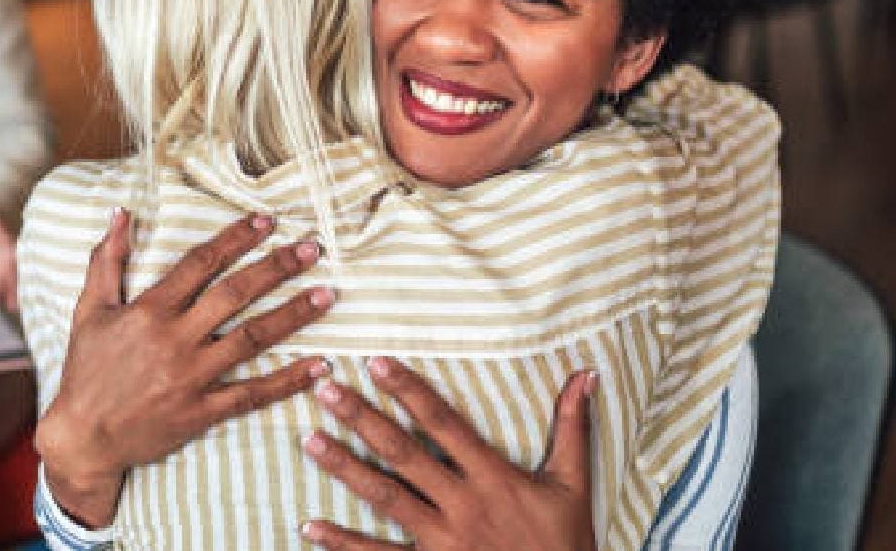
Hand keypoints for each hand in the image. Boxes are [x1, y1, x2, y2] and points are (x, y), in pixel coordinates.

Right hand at [35, 209, 336, 527]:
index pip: (201, 264)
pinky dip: (288, 381)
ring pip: (252, 339)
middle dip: (277, 268)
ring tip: (327, 295)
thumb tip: (121, 212)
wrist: (83, 438)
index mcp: (149, 311)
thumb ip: (106, 260)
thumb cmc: (86, 370)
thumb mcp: (89, 311)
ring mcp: (191, 378)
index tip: (266, 222)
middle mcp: (175, 340)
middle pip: (236, 294)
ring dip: (293, 315)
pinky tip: (320, 367)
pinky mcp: (202, 412)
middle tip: (312, 247)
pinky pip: (253, 394)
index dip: (235, 239)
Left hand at [301, 357, 597, 550]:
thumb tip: (585, 373)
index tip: (377, 362)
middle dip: (362, 419)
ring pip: (386, 498)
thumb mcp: (573, 483)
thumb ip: (571, 426)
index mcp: (493, 476)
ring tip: (310, 440)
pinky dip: (343, 543)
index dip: (410, 391)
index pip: (444, 423)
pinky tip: (310, 527)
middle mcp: (463, 504)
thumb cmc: (566, 542)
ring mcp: (443, 541)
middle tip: (326, 389)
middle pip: (404, 453)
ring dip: (345, 468)